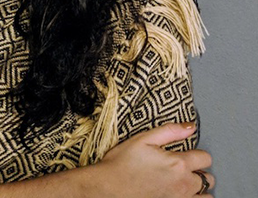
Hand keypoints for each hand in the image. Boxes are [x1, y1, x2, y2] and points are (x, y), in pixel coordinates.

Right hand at [90, 122, 214, 197]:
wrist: (108, 188)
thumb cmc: (121, 164)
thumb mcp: (142, 139)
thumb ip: (170, 131)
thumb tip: (190, 126)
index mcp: (178, 164)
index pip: (205, 158)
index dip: (197, 154)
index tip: (187, 154)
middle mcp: (184, 184)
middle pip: (208, 178)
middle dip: (199, 172)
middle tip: (184, 169)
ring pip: (206, 197)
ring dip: (199, 190)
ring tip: (183, 183)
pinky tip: (177, 193)